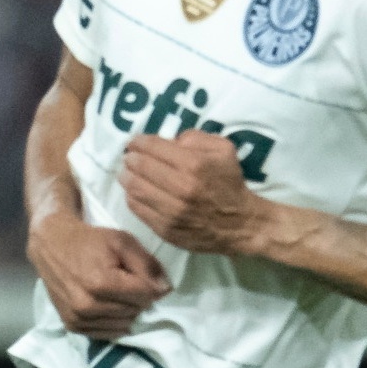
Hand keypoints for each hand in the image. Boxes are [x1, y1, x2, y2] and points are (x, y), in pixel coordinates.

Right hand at [27, 210, 168, 338]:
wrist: (51, 245)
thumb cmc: (89, 241)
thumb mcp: (122, 241)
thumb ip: (147, 265)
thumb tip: (165, 290)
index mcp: (101, 283)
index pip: (145, 296)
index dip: (150, 285)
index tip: (143, 275)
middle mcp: (88, 306)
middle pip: (135, 311)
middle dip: (137, 298)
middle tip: (126, 282)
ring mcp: (78, 318)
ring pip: (123, 325)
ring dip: (126, 311)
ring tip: (116, 293)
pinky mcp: (72, 326)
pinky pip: (105, 334)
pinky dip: (113, 322)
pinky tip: (108, 306)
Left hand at [121, 132, 273, 254]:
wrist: (240, 224)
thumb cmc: (229, 183)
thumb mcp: (223, 150)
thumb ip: (196, 138)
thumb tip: (170, 141)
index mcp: (194, 165)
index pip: (154, 148)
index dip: (139, 142)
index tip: (134, 142)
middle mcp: (181, 187)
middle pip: (140, 167)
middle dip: (130, 158)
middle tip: (128, 157)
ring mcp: (171, 211)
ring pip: (134, 188)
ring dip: (126, 177)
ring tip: (127, 172)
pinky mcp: (165, 229)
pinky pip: (138, 209)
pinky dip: (131, 196)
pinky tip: (134, 191)